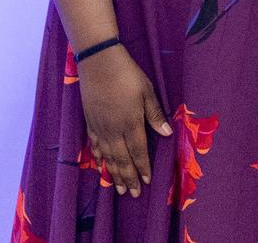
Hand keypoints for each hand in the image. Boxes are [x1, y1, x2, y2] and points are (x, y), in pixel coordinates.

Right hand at [76, 45, 171, 197]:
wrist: (99, 63)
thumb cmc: (128, 75)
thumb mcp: (148, 92)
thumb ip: (156, 115)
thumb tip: (167, 134)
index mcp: (130, 123)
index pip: (138, 152)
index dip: (143, 168)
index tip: (146, 182)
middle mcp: (113, 130)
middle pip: (122, 159)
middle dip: (128, 178)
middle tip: (132, 194)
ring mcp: (99, 127)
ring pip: (107, 156)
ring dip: (114, 173)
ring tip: (118, 188)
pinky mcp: (90, 122)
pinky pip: (94, 145)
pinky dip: (98, 157)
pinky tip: (100, 165)